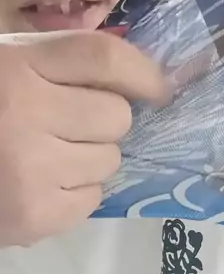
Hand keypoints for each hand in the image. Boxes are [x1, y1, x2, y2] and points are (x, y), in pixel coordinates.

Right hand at [0, 31, 166, 247]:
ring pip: (109, 161)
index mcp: (13, 66)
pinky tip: (39, 185)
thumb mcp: (1, 67)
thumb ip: (51, 63)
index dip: (142, 72)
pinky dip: (75, 195)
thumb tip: (127, 75)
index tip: (158, 89)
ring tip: (45, 158)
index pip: (103, 57)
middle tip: (68, 127)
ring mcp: (31, 169)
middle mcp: (25, 113)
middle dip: (102, 121)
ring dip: (89, 159)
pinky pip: (93, 199)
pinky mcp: (34, 216)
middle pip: (116, 116)